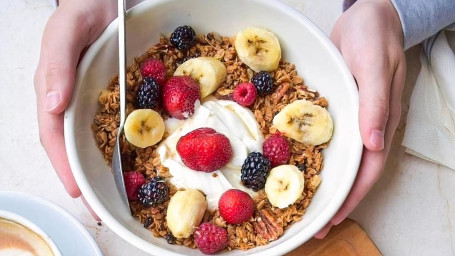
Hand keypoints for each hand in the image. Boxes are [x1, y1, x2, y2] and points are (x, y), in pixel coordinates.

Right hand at [34, 0, 115, 212]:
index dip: (64, 165)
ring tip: (124, 191)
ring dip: (108, 165)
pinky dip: (131, 140)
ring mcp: (98, 97)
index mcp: (55, 90)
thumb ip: (57, 65)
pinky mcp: (120, 91)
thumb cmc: (82, 9)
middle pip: (76, 145)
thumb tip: (53, 106)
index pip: (54, 136)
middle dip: (87, 176)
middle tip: (103, 205)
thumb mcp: (66, 31)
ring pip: (99, 137)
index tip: (79, 191)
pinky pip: (124, 120)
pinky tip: (143, 155)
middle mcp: (75, 99)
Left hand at [315, 0, 405, 237]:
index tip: (333, 218)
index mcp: (381, 121)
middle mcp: (367, 125)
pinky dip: (315, 154)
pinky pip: (327, 137)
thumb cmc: (374, 38)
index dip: (352, 196)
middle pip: (353, 170)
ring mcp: (352, 118)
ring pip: (339, 157)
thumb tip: (373, 145)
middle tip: (314, 221)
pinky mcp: (338, 108)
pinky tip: (298, 162)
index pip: (368, 169)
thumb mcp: (374, 67)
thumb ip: (374, 105)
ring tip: (304, 201)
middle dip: (336, 198)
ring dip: (324, 180)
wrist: (366, 16)